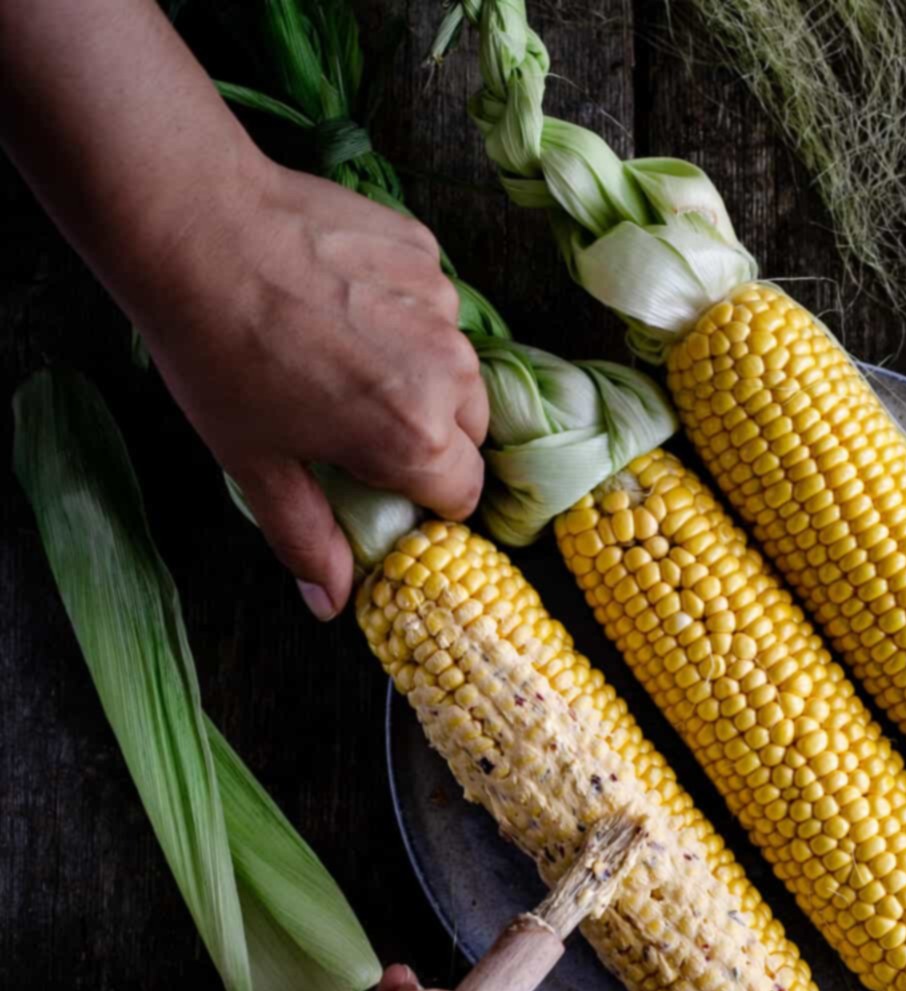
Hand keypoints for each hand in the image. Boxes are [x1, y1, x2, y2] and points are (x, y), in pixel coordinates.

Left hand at [138, 161, 487, 616]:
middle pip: (469, 430)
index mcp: (415, 438)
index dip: (425, 500)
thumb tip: (332, 605)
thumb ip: (307, 540)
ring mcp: (439, 302)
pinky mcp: (423, 250)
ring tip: (347, 358)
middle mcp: (446, 371)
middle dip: (429, 438)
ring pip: (453, 365)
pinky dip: (403, 314)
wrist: (194, 227)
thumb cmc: (221, 356)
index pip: (462, 495)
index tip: (383, 487)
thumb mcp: (257, 465)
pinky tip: (343, 303)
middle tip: (358, 425)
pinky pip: (431, 304)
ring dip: (419, 374)